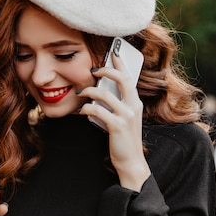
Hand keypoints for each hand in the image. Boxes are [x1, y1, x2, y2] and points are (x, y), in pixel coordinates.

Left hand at [78, 52, 150, 189]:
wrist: (131, 162)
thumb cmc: (124, 140)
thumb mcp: (124, 119)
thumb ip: (117, 105)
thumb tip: (100, 92)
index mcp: (135, 102)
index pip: (129, 76)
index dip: (120, 63)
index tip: (113, 52)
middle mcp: (133, 106)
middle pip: (121, 78)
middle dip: (105, 70)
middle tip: (93, 70)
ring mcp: (126, 115)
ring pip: (104, 94)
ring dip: (89, 91)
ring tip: (80, 93)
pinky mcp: (117, 126)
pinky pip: (97, 110)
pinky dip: (87, 108)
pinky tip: (81, 111)